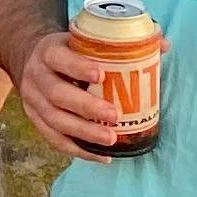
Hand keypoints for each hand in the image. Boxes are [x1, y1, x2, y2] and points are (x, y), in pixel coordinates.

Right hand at [11, 33, 131, 161]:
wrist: (33, 60)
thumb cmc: (69, 51)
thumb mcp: (84, 39)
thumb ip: (121, 41)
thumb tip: (163, 44)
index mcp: (48, 51)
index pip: (58, 58)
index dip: (77, 67)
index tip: (102, 75)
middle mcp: (36, 76)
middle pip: (56, 93)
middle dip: (85, 106)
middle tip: (113, 115)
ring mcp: (32, 101)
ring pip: (54, 120)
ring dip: (83, 132)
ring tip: (110, 139)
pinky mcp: (35, 120)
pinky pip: (54, 140)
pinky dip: (78, 150)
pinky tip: (102, 157)